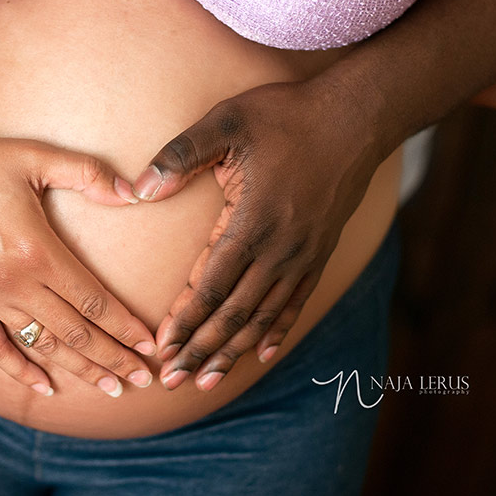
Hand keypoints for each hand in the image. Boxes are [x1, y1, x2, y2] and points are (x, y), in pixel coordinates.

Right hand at [0, 134, 156, 397]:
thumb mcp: (34, 156)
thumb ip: (87, 172)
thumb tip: (132, 191)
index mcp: (38, 251)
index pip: (94, 302)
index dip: (126, 328)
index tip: (150, 346)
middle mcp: (15, 284)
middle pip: (75, 333)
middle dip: (114, 359)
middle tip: (143, 380)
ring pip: (42, 346)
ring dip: (80, 369)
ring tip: (111, 388)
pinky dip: (20, 371)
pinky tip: (45, 388)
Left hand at [131, 81, 382, 390]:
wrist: (356, 116)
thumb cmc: (286, 115)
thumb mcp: (227, 122)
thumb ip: (181, 155)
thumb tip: (140, 189)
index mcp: (252, 221)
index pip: (210, 284)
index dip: (184, 320)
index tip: (161, 347)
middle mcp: (280, 248)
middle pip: (234, 312)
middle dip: (201, 348)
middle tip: (172, 379)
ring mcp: (303, 254)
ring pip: (263, 316)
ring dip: (233, 350)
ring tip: (208, 380)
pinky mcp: (319, 252)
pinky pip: (295, 302)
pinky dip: (275, 331)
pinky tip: (261, 353)